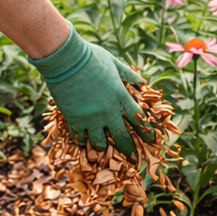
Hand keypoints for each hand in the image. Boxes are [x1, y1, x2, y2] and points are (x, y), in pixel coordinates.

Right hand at [30, 26, 152, 154]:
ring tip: (103, 151)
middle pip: (122, 135)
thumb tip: (143, 82)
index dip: (146, 131)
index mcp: (120, 96)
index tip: (151, 140)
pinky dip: (81, 141)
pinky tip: (82, 144)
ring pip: (100, 142)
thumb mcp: (113, 62)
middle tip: (133, 158)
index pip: (138, 118)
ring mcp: (91, 117)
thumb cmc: (90, 57)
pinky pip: (79, 137)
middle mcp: (108, 110)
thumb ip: (128, 74)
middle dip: (129, 149)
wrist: (66, 59)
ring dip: (103, 147)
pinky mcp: (74, 119)